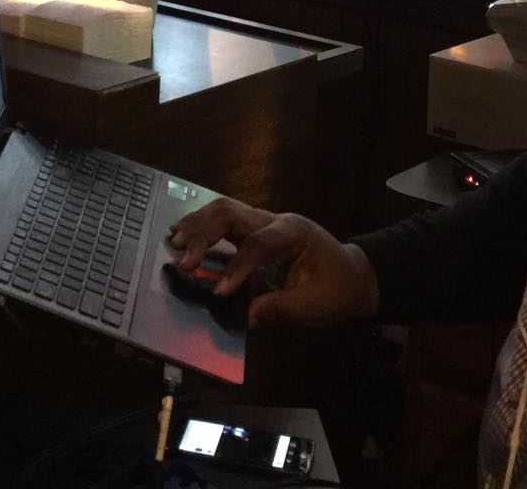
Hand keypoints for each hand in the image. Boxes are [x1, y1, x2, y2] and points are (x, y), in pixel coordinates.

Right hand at [167, 199, 374, 327]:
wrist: (353, 275)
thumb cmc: (338, 289)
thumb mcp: (316, 305)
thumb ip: (281, 308)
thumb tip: (246, 316)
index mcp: (294, 234)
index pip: (258, 244)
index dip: (237, 267)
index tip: (219, 292)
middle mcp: (275, 220)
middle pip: (232, 213)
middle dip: (204, 232)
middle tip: (182, 257)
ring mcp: (264, 222)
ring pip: (224, 209)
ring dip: (197, 224)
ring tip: (174, 241)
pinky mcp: (255, 230)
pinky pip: (224, 220)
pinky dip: (202, 226)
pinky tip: (183, 236)